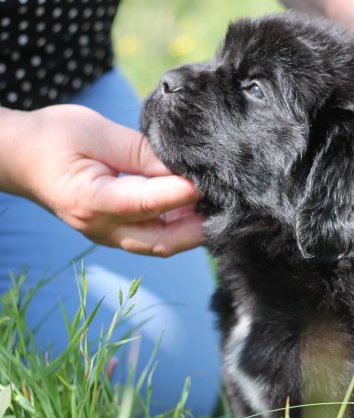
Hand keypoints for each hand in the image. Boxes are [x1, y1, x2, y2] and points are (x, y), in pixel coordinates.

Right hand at [0, 105, 202, 256]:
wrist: (21, 157)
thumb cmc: (54, 138)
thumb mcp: (96, 133)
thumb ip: (140, 152)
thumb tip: (182, 166)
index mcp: (92, 200)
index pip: (147, 203)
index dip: (181, 194)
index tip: (207, 183)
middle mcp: (102, 227)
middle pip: (162, 241)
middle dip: (199, 228)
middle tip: (228, 204)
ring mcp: (109, 235)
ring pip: (162, 244)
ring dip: (193, 230)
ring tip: (220, 205)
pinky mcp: (118, 232)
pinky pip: (155, 237)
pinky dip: (180, 227)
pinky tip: (199, 207)